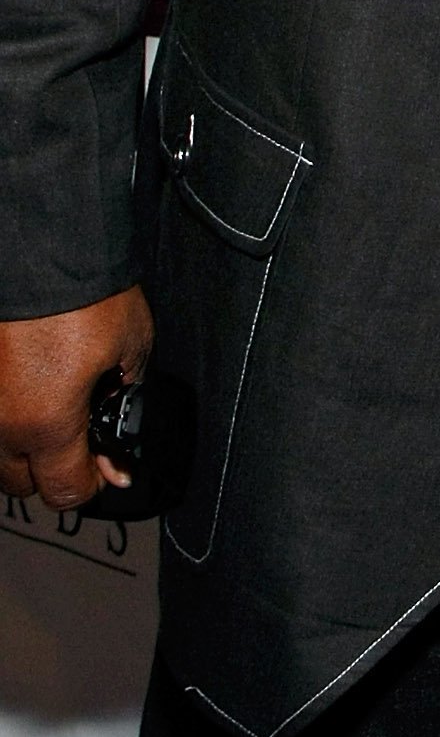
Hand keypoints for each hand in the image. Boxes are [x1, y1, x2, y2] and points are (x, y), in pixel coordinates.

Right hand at [0, 288, 154, 509]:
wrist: (41, 245)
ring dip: (21, 444)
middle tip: (78, 437)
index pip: (64, 491)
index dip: (93, 483)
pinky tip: (27, 386)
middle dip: (51, 469)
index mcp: (45, 424)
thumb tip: (117, 449)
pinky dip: (5, 411)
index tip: (106, 468)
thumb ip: (124, 404)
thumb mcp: (131, 349)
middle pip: (18, 481)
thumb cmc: (86, 292)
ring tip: (52, 407)